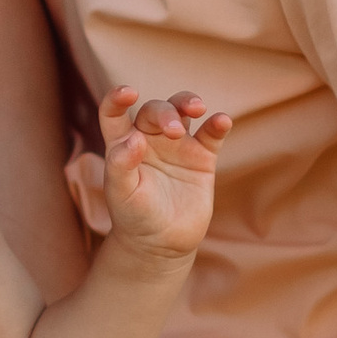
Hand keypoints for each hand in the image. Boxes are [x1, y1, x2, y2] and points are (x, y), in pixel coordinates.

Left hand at [64, 86, 229, 258]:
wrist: (162, 244)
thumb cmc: (134, 217)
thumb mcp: (121, 194)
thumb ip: (121, 165)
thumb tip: (134, 138)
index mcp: (123, 144)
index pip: (114, 114)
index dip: (117, 99)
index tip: (128, 93)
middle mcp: (149, 138)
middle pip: (155, 110)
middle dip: (165, 113)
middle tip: (174, 130)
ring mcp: (177, 145)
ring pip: (183, 110)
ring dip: (188, 102)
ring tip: (197, 108)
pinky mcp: (202, 157)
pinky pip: (211, 134)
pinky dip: (217, 124)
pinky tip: (222, 121)